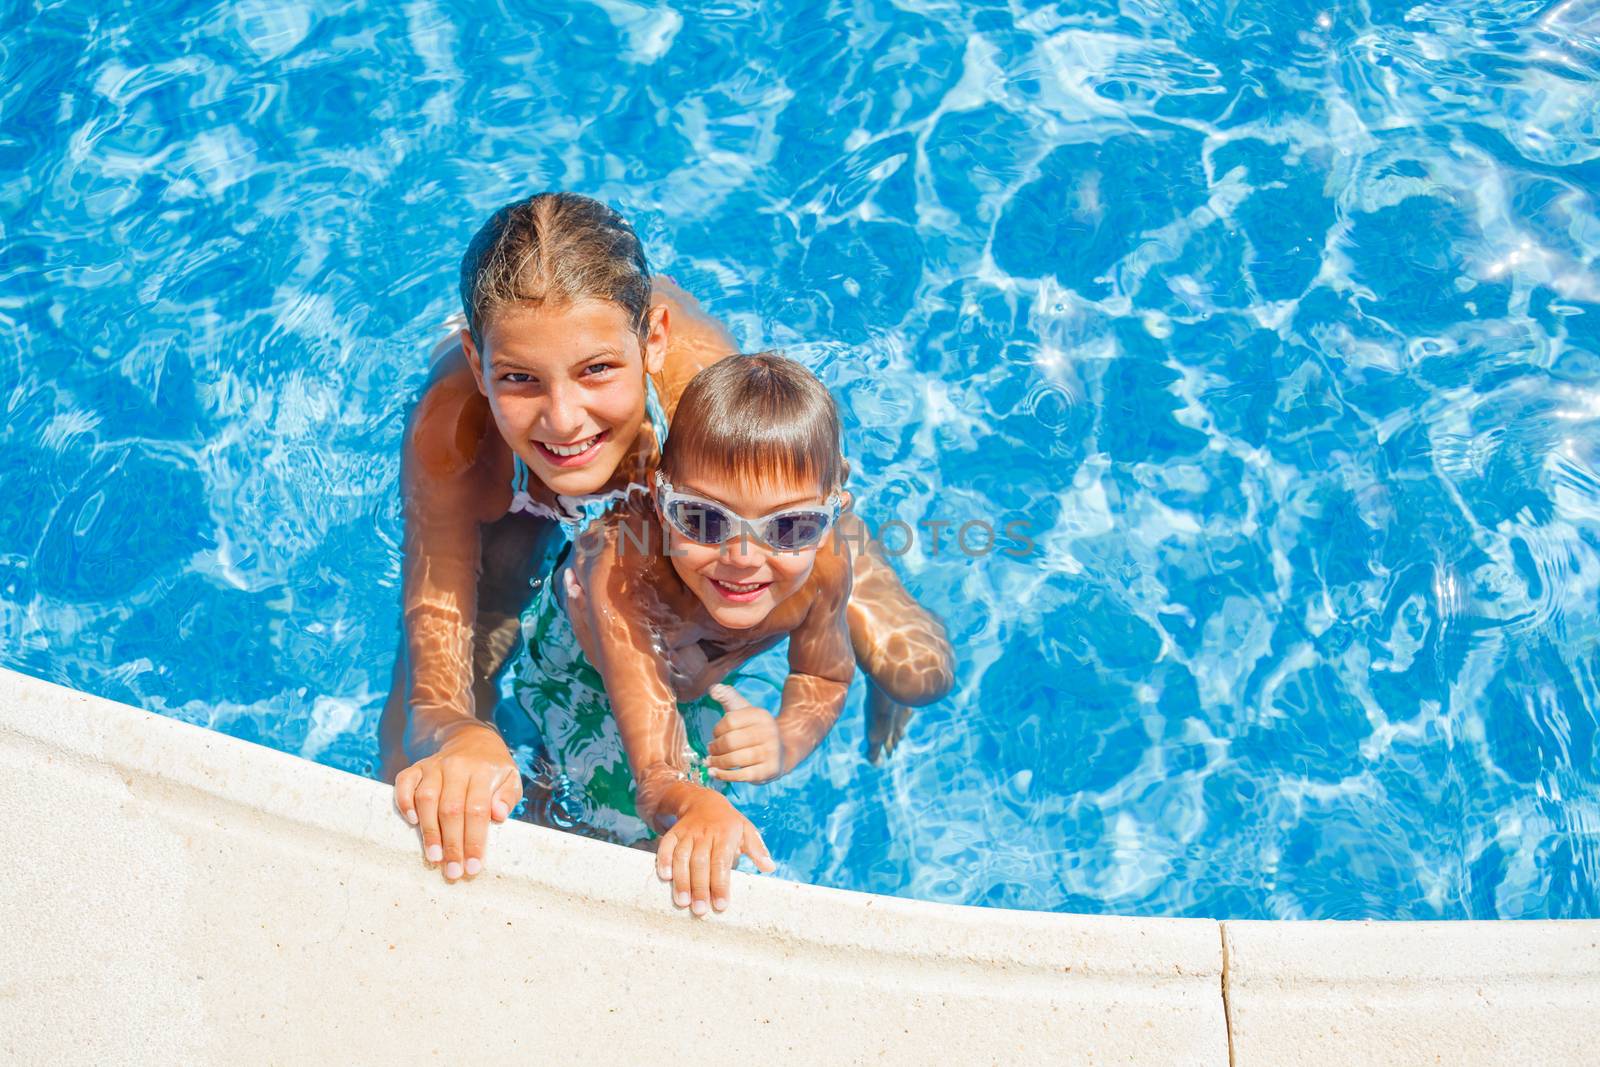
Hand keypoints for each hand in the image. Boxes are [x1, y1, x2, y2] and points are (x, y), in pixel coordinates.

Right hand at [393, 721, 522, 881]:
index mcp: (483, 771)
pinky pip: (404, 783)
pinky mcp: (416, 767)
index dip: (474, 840)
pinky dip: (404, 802)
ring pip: (426, 798)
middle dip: (451, 844)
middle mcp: (456, 767)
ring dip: (429, 831)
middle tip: (452, 871)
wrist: (471, 739)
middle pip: (451, 809)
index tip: (473, 867)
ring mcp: (434, 766)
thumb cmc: (493, 768)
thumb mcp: (511, 778)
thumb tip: (498, 815)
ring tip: (433, 857)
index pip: (477, 810)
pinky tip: (411, 822)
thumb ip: (508, 796)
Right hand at [654, 785, 775, 914]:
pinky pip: (666, 846)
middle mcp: (704, 834)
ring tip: (682, 902)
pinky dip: (663, 860)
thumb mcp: (746, 830)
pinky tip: (665, 877)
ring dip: (681, 880)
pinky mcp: (673, 833)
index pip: (721, 862)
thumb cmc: (728, 824)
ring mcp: (687, 833)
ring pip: (682, 856)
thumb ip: (757, 849)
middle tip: (699, 910)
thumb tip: (769, 867)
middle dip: (699, 887)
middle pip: (700, 862)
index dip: (720, 884)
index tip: (720, 905)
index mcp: (724, 835)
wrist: (704, 801)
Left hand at [706, 684, 784, 782]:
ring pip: (734, 759)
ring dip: (717, 762)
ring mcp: (770, 752)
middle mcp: (769, 732)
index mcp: (761, 715)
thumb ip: (727, 696)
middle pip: (730, 741)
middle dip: (715, 748)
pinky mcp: (769, 770)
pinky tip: (714, 773)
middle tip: (710, 751)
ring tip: (710, 762)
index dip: (717, 730)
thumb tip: (713, 689)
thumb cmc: (753, 730)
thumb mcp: (743, 710)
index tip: (715, 735)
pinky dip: (724, 775)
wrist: (781, 751)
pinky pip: (741, 775)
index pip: (729, 721)